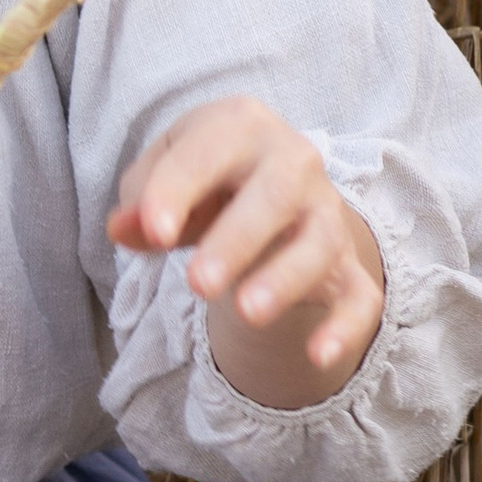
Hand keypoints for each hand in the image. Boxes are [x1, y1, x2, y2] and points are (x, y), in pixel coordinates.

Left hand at [107, 95, 382, 409]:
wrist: (265, 187)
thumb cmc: (203, 180)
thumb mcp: (161, 179)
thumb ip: (140, 203)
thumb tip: (122, 228)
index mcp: (241, 127)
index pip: (207, 155)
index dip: (177, 191)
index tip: (152, 232)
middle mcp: (294, 162)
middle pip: (274, 196)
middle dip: (236, 241)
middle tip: (197, 284)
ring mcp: (326, 213)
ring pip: (318, 244)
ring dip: (284, 279)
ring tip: (247, 313)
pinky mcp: (346, 265)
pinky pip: (359, 296)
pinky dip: (345, 326)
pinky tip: (318, 354)